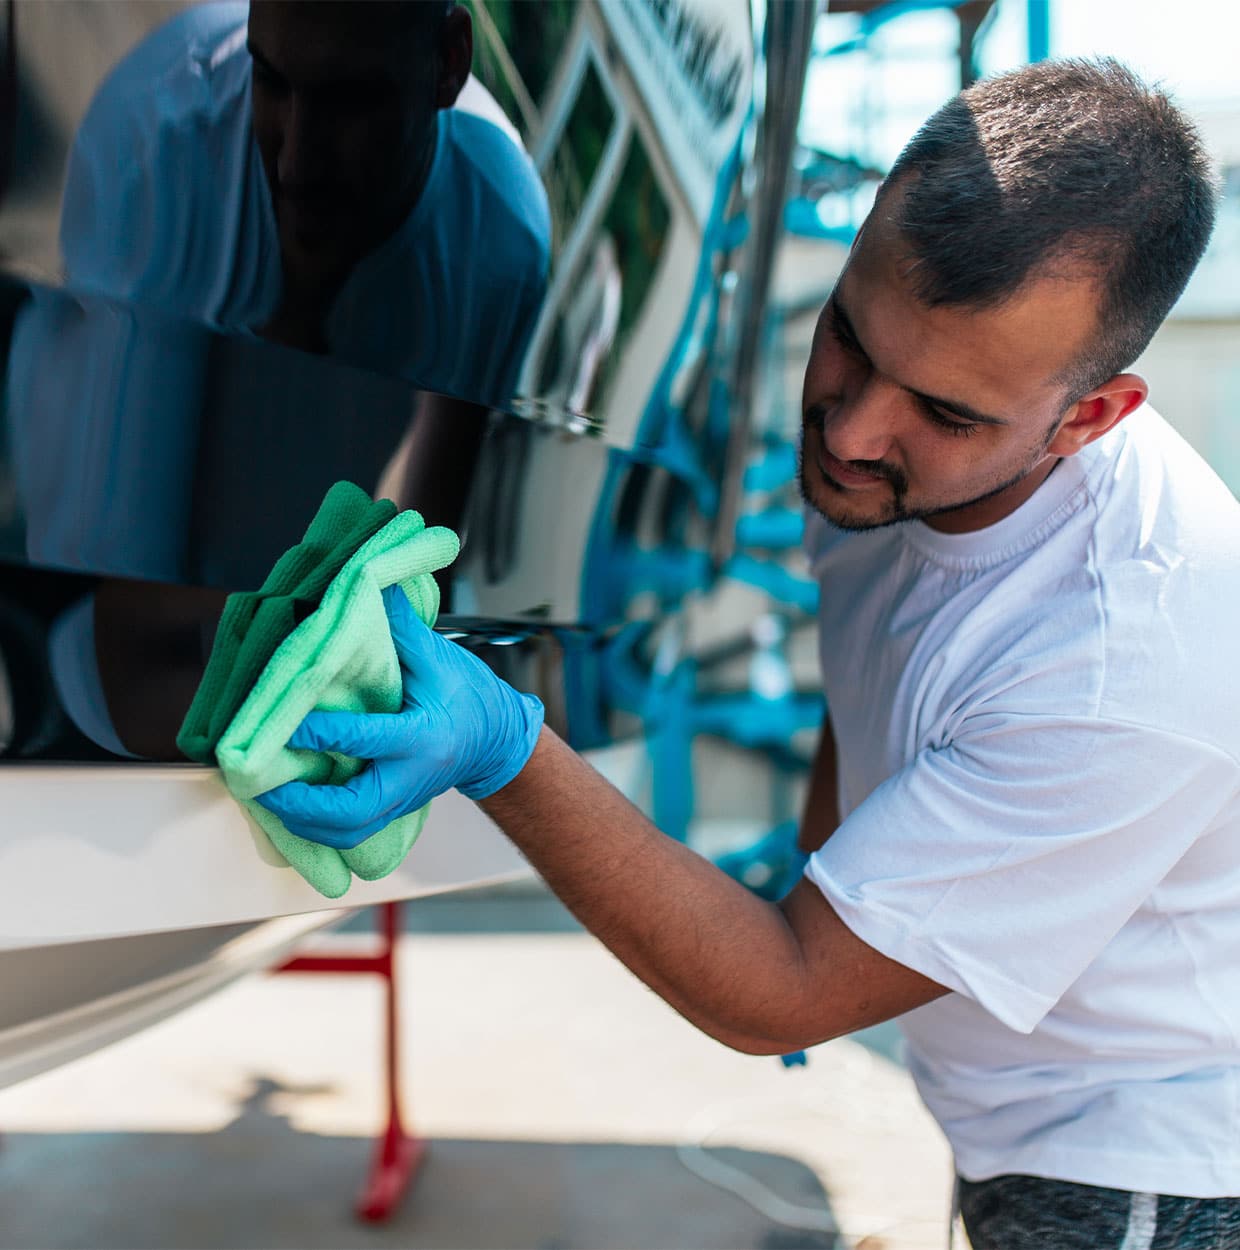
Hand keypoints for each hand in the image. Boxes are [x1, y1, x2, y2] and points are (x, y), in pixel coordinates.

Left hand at [256, 585, 543, 847]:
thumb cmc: (470, 694)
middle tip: (263, 779)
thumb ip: (398, 626)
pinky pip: (349, 831)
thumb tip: (366, 582)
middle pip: (351, 810)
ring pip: (346, 831)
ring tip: (265, 796)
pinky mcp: (394, 809)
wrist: (497, 740)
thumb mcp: (438, 656)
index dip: (323, 733)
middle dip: (301, 803)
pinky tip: (287, 805)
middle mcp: (411, 776)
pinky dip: (314, 823)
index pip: (368, 739)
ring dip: (302, 821)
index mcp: (425, 736)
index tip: (288, 722)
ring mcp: (402, 800)